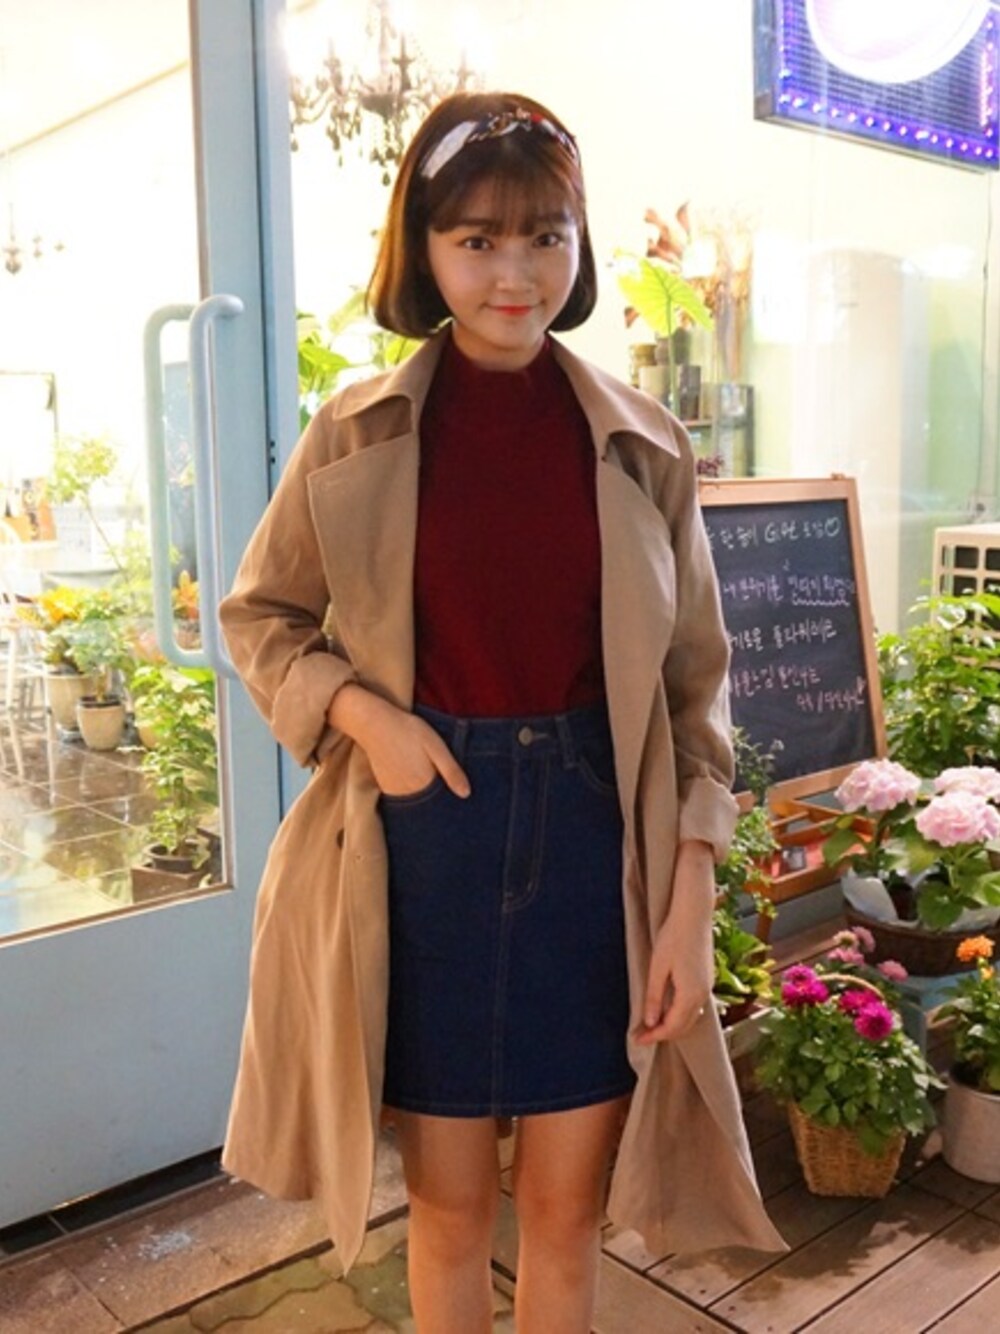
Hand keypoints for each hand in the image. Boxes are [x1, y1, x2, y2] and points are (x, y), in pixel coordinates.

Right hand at [327, 685, 469, 798]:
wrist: (375, 724)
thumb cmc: (408, 731)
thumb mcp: (436, 746)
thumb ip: (451, 771)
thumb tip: (466, 794)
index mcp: (424, 784)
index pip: (442, 803)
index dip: (451, 799)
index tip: (458, 794)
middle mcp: (408, 793)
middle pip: (429, 806)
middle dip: (438, 801)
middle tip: (442, 782)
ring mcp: (395, 792)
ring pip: (416, 803)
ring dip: (424, 797)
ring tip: (427, 779)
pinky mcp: (385, 787)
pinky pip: (403, 798)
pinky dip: (411, 794)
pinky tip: (414, 779)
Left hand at [635, 841, 714, 1044]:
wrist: (694, 914)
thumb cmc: (674, 937)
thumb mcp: (658, 967)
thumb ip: (654, 996)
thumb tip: (650, 1021)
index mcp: (690, 994)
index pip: (672, 1027)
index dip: (654, 1036)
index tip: (637, 1039)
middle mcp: (703, 995)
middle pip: (684, 1027)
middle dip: (664, 1034)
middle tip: (642, 1035)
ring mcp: (708, 987)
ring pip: (691, 1018)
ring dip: (673, 1025)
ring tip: (652, 1025)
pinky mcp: (707, 979)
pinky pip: (695, 1006)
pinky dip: (681, 1014)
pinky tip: (668, 1009)